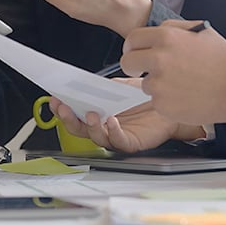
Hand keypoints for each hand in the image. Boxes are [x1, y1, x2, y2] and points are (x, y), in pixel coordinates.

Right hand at [49, 90, 202, 153]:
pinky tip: (111, 120)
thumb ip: (101, 88)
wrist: (172, 102)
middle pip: (79, 128)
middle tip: (63, 108)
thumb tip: (82, 82)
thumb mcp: (119, 86)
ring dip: (90, 126)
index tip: (54, 99)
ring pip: (96, 137)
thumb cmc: (145, 96)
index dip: (62, 108)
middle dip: (68, 119)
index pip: (74, 113)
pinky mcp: (131, 142)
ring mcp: (116, 135)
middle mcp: (104, 126)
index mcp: (97, 112)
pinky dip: (113, 131)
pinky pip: (118, 140)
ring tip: (91, 114)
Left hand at [121, 20, 225, 125]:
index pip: (132, 39)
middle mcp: (159, 59)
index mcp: (167, 38)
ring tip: (181, 84)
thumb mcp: (201, 32)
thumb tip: (155, 31)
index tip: (134, 53)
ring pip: (144, 84)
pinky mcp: (161, 104)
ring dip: (157, 85)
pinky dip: (166, 100)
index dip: (131, 47)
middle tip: (142, 70)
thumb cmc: (222, 61)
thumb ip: (174, 28)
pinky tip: (184, 96)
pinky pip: (155, 101)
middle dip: (132, 66)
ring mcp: (158, 84)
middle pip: (127, 62)